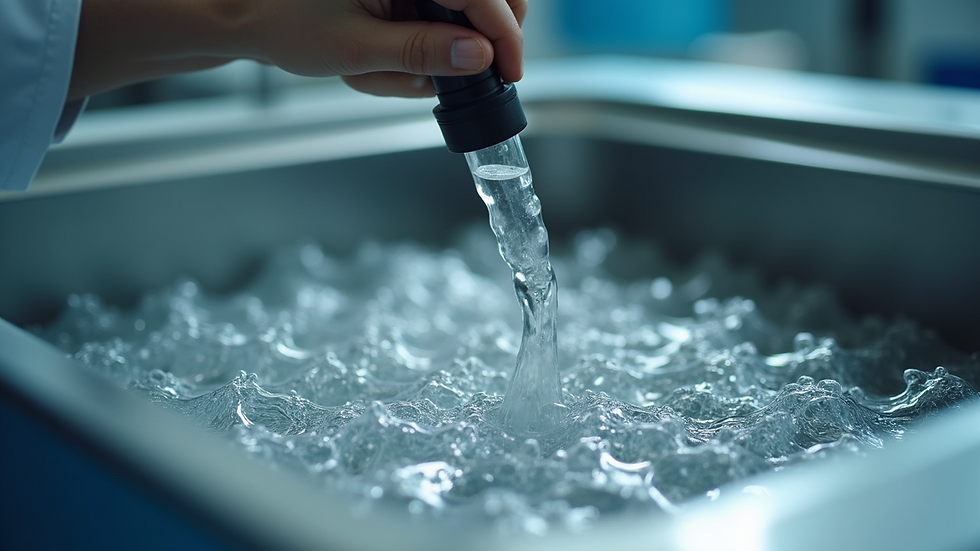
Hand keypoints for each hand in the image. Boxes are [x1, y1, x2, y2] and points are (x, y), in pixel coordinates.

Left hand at [68, 0, 527, 100]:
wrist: (254, 14)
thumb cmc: (290, 25)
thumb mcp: (355, 49)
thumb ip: (421, 51)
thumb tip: (479, 56)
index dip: (504, 34)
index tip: (508, 71)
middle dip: (494, 27)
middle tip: (490, 70)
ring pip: (468, 0)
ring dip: (461, 35)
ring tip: (415, 71)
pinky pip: (444, 7)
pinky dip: (438, 35)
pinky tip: (402, 60)